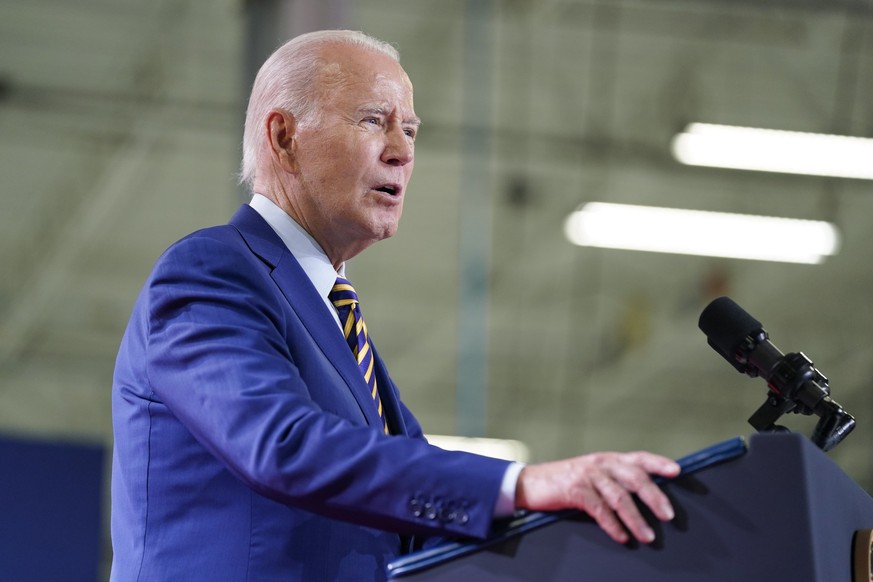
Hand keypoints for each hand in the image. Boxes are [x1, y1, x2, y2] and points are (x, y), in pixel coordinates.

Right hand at [514, 451, 680, 543]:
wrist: (530, 483)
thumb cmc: (565, 481)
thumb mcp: (592, 474)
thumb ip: (614, 480)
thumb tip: (644, 496)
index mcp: (608, 459)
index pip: (639, 458)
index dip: (658, 463)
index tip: (677, 471)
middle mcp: (601, 464)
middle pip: (634, 477)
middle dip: (654, 496)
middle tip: (668, 515)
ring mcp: (588, 476)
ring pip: (619, 497)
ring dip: (636, 518)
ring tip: (648, 535)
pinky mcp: (575, 490)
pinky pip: (600, 510)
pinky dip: (613, 525)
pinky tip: (622, 537)